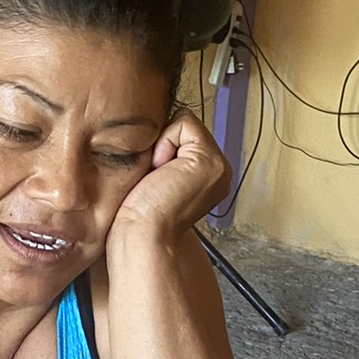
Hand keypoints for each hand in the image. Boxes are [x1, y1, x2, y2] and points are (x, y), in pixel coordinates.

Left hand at [109, 111, 230, 246]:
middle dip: (163, 145)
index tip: (154, 178)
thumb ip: (167, 153)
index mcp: (207, 176)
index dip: (162, 147)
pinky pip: (184, 124)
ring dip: (163, 146)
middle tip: (156, 178)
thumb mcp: (156, 175)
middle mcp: (218, 171)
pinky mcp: (211, 162)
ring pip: (185, 124)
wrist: (141, 235)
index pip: (184, 136)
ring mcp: (219, 166)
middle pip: (185, 128)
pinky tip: (162, 171)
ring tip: (158, 177)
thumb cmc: (138, 214)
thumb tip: (158, 128)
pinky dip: (166, 143)